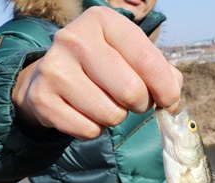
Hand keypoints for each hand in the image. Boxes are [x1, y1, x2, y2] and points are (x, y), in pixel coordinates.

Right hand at [12, 6, 181, 139]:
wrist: (53, 74)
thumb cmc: (104, 64)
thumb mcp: (131, 55)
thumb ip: (161, 72)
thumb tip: (172, 99)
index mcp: (103, 21)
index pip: (146, 60)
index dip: (166, 88)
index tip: (169, 100)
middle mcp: (74, 39)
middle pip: (131, 92)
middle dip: (140, 104)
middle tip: (132, 101)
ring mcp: (54, 68)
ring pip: (111, 115)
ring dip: (116, 117)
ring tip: (105, 103)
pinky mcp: (42, 98)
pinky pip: (88, 131)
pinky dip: (94, 129)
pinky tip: (86, 112)